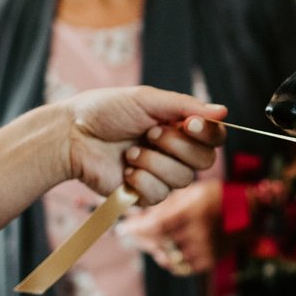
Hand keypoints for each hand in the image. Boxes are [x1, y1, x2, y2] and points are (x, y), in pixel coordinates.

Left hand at [63, 87, 226, 205]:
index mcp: (179, 127)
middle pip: (205, 161)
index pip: (214, 137)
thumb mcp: (147, 100)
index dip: (208, 134)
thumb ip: (186, 106)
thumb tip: (223, 111)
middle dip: (177, 146)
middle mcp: (175, 152)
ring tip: (130, 151)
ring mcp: (161, 175)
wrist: (71, 136)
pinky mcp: (144, 195)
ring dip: (153, 162)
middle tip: (149, 134)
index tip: (189, 124)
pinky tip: (124, 169)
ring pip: (182, 179)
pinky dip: (140, 180)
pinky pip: (160, 194)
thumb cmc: (105, 111)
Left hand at [116, 179, 223, 275]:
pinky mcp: (208, 262)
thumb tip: (135, 209)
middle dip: (141, 239)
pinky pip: (180, 267)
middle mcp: (198, 234)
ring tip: (150, 240)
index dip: (136, 230)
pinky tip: (168, 249)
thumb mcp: (191, 192)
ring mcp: (203, 251)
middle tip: (131, 234)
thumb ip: (164, 204)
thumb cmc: (216, 196)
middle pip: (158, 243)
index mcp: (193, 213)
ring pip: (167, 257)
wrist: (250, 213)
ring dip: (154, 249)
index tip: (121, 229)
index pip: (156, 227)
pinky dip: (170, 259)